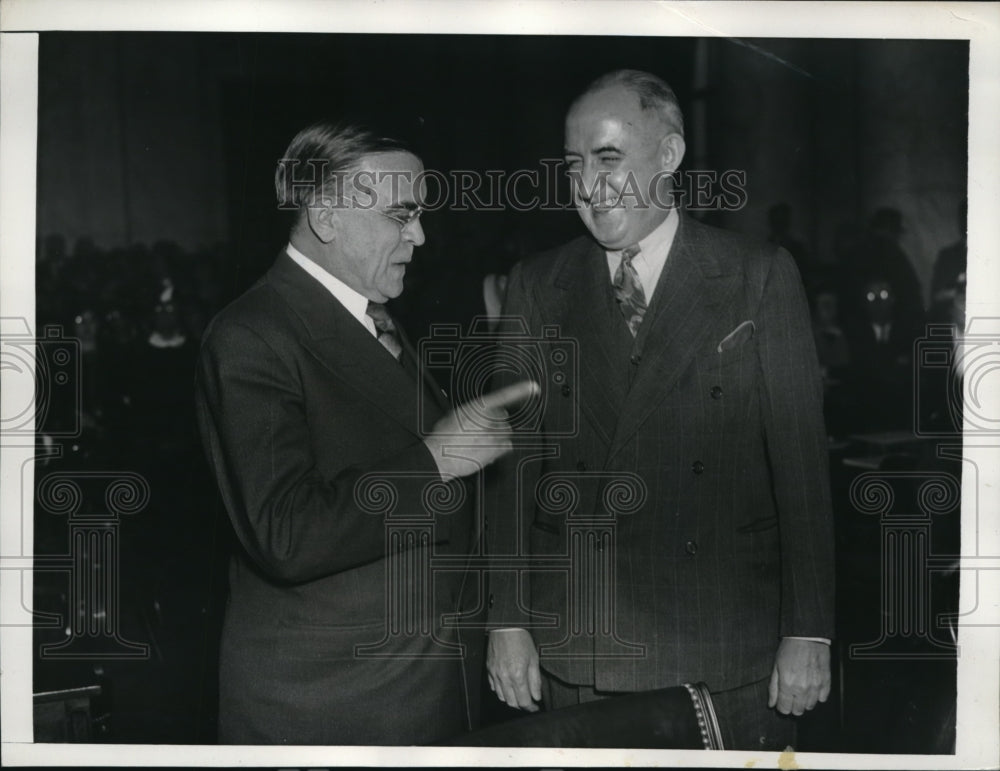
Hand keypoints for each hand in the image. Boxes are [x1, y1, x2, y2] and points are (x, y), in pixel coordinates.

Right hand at [424, 380, 538, 479]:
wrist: (439, 456)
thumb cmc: (443, 436)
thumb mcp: (456, 414)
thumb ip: (474, 411)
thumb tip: (482, 414)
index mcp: (477, 407)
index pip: (503, 396)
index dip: (520, 390)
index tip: (533, 387)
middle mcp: (488, 419)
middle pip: (502, 418)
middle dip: (495, 422)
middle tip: (481, 431)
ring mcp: (494, 435)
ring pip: (505, 432)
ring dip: (496, 436)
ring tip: (480, 442)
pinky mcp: (496, 450)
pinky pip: (506, 446)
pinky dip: (499, 448)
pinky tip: (486, 449)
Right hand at [486, 628, 541, 711]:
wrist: (506, 626)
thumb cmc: (521, 639)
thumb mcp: (534, 659)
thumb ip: (535, 680)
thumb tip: (536, 696)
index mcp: (517, 675)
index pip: (524, 701)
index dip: (531, 707)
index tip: (535, 707)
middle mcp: (504, 677)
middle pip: (512, 703)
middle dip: (521, 705)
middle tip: (529, 702)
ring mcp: (494, 674)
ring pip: (501, 697)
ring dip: (511, 699)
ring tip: (519, 694)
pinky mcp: (489, 669)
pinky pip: (493, 687)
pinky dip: (501, 690)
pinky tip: (508, 685)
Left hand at [768, 638, 830, 715]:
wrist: (807, 637)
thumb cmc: (790, 649)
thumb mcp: (776, 666)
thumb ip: (773, 687)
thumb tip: (771, 704)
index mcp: (787, 685)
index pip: (785, 709)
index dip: (781, 707)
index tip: (781, 702)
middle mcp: (802, 689)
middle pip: (798, 711)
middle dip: (792, 706)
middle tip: (790, 696)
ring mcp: (816, 687)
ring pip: (810, 706)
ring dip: (804, 701)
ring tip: (801, 690)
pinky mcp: (826, 683)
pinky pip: (822, 699)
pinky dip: (817, 696)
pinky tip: (811, 687)